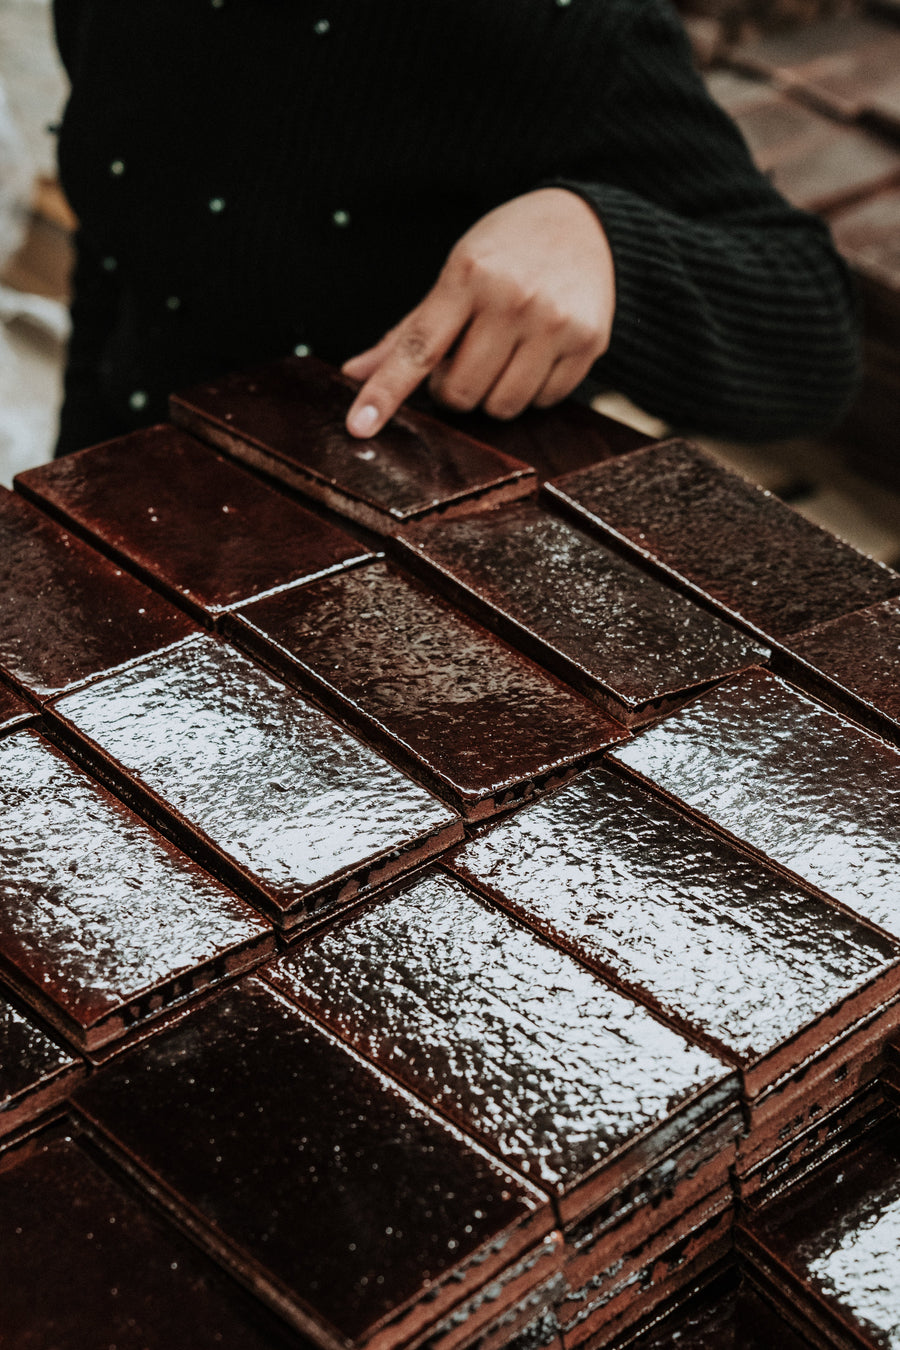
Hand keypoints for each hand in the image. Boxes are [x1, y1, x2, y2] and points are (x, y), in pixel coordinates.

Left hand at [342, 188, 614, 436]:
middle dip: (453, 390)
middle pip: (461, 393)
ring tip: (501, 356)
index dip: (385, 392)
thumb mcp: (455, 273)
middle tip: (465, 358)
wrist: (586, 224)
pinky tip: (537, 355)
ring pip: (502, 406)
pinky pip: (545, 402)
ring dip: (492, 395)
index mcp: (467, 276)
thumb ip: (409, 330)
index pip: (417, 349)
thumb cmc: (506, 253)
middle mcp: (513, 299)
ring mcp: (555, 322)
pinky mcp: (589, 341)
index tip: (359, 426)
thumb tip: (354, 372)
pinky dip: (532, 391)